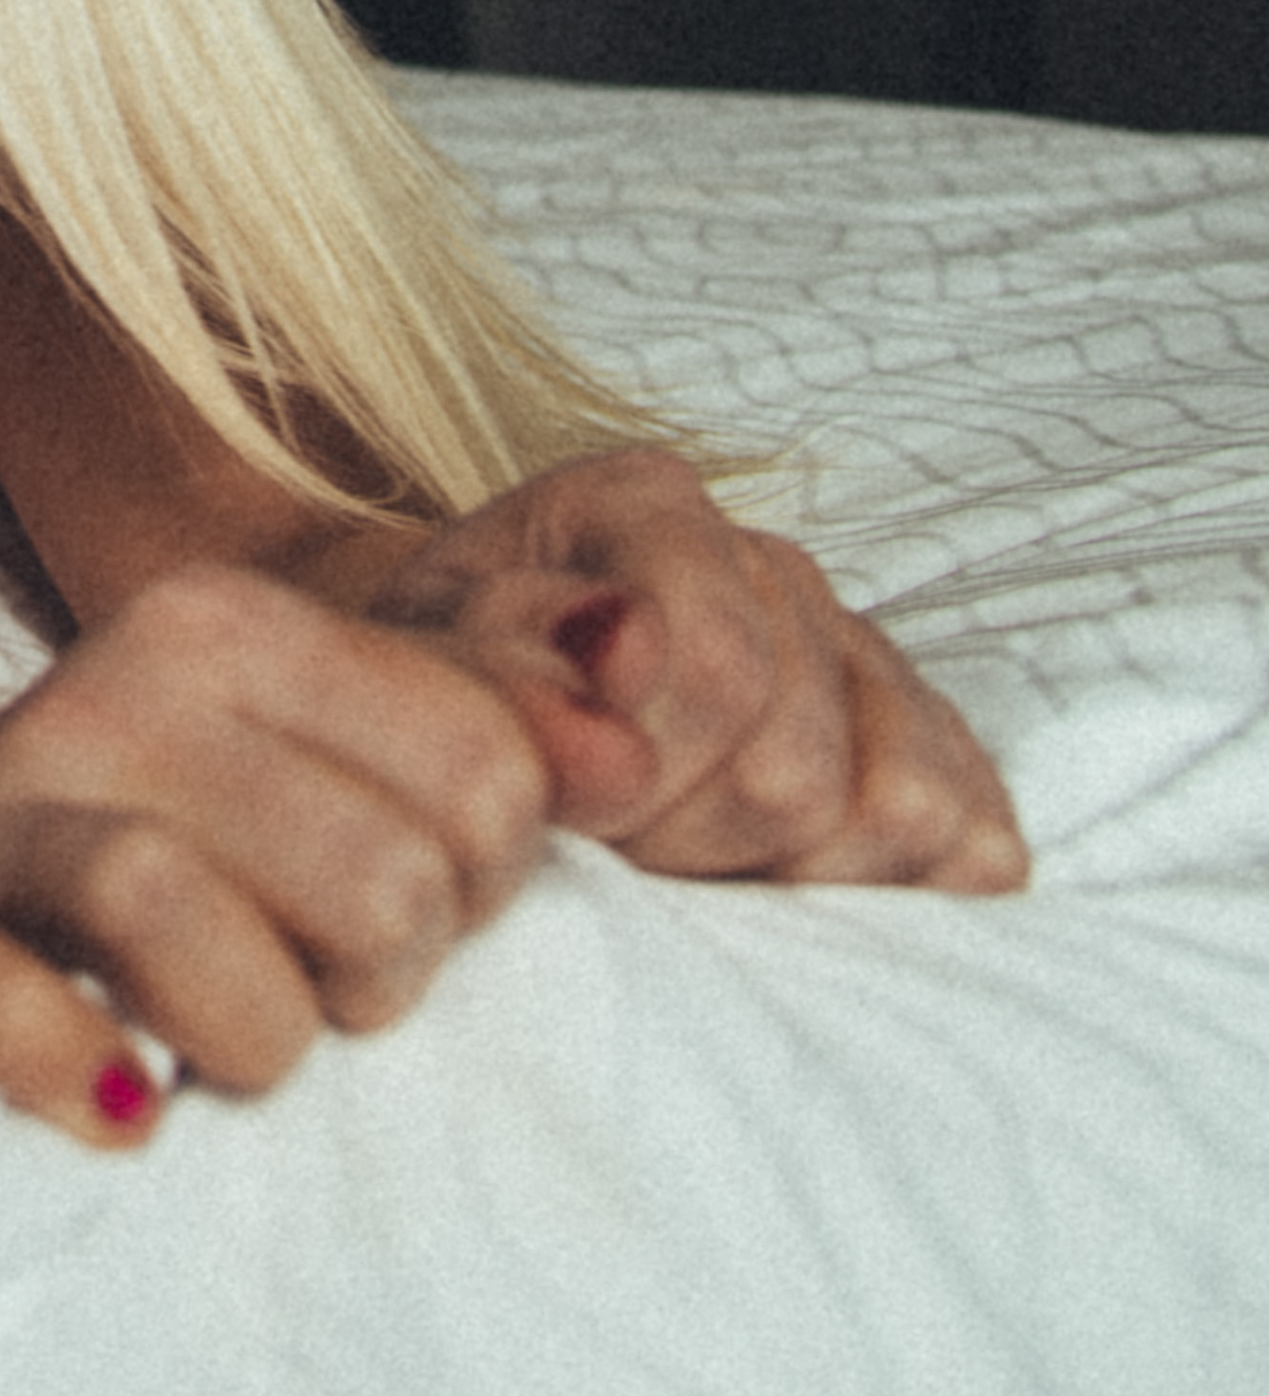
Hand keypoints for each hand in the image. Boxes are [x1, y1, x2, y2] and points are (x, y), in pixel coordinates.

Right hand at [0, 562, 560, 1143]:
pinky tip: (119, 1105)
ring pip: (210, 942)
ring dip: (260, 1046)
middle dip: (382, 982)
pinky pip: (20, 1014)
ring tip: (232, 1046)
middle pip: (386, 882)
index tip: (402, 898)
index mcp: (235, 624)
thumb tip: (645, 671)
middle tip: (311, 982)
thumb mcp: (330, 748)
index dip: (485, 882)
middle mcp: (117, 686)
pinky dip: (87, 1080)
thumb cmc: (175, 835)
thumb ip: (500, 709)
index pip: (493, 774)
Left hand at [326, 448, 1026, 895]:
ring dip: (786, 880)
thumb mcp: (418, 666)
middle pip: (795, 766)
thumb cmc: (442, 697)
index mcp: (641, 504)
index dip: (640, 779)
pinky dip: (896, 892)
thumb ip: (500, 652)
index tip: (572, 819)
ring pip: (901, 808)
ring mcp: (860, 649)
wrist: (476, 722)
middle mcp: (768, 560)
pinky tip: (790, 886)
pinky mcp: (931, 743)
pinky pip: (976, 838)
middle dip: (691, 848)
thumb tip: (622, 661)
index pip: (714, 667)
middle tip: (619, 857)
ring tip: (690, 870)